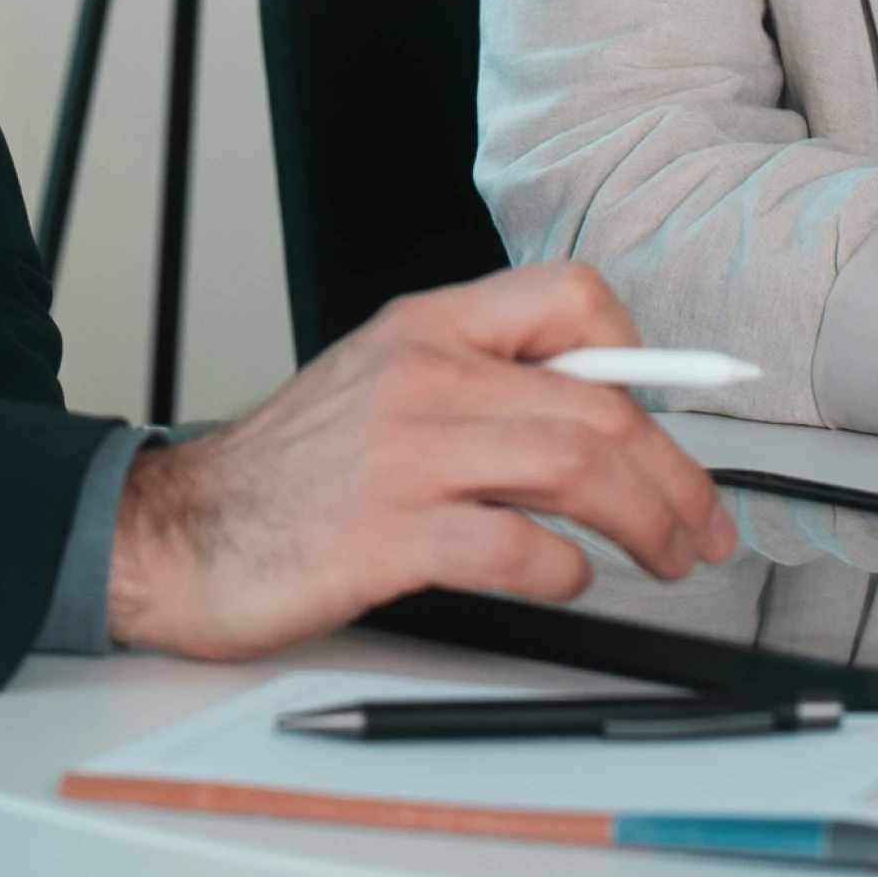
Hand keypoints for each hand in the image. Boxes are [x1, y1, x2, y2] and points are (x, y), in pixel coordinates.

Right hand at [101, 262, 739, 658]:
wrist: (177, 532)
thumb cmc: (287, 471)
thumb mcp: (381, 383)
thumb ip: (478, 381)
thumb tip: (599, 411)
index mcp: (425, 325)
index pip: (570, 295)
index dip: (644, 353)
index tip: (674, 412)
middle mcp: (421, 373)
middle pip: (598, 403)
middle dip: (675, 473)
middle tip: (701, 522)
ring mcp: (403, 453)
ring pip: (574, 465)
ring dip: (645, 520)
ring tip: (667, 557)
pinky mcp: (385, 536)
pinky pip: (514, 547)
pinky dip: (564, 571)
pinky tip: (566, 581)